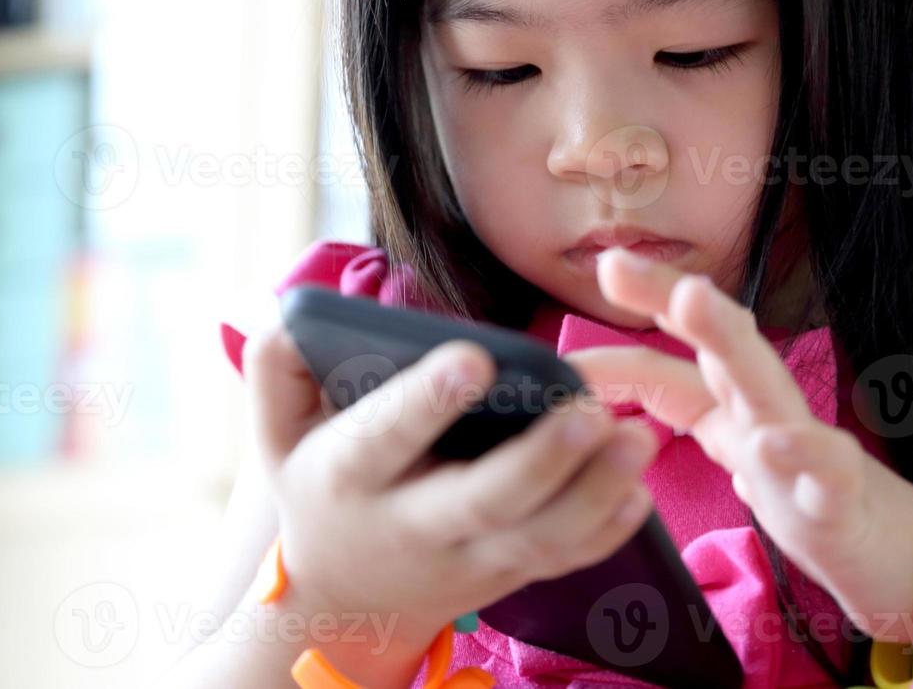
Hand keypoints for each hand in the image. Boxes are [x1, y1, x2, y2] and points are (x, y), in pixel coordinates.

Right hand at [240, 322, 660, 682]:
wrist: (344, 598)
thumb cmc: (316, 489)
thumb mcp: (274, 433)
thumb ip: (273, 369)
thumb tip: (289, 313)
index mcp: (349, 476)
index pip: (385, 438)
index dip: (426, 401)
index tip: (473, 358)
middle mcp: (413, 524)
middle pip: (483, 500)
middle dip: (541, 458)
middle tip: (591, 410)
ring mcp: (467, 558)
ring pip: (539, 536)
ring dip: (595, 492)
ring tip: (637, 439)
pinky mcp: (508, 573)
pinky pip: (563, 559)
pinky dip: (605, 531)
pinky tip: (639, 489)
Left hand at [562, 247, 912, 664]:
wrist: (909, 563)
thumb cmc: (815, 501)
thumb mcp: (738, 450)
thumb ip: (688, 411)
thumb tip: (613, 395)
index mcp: (736, 407)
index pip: (666, 368)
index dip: (610, 360)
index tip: (552, 361)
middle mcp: (769, 414)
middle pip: (719, 344)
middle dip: (668, 299)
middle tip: (616, 263)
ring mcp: (808, 454)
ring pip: (768, 387)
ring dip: (728, 339)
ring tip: (690, 299)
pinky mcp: (845, 502)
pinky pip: (828, 473)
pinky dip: (803, 455)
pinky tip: (771, 444)